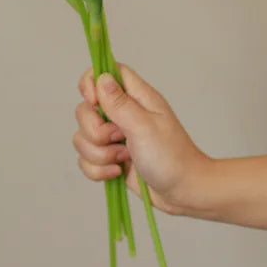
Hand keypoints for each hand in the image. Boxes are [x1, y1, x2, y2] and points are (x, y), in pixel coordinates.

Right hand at [73, 64, 211, 214]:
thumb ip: (120, 103)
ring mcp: (114, 136)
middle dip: (95, 131)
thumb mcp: (145, 127)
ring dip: (99, 154)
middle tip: (120, 138)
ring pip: (83, 137)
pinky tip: (118, 172)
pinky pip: (86, 159)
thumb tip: (101, 77)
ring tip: (123, 159)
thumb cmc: (172, 158)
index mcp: (135, 97)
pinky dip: (98, 169)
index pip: (105, 72)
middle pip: (85, 109)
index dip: (91, 83)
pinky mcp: (109, 157)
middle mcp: (122, 113)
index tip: (94, 103)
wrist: (183, 193)